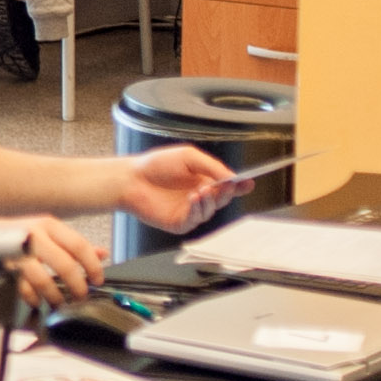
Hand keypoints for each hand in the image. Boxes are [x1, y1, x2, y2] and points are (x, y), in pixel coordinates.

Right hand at [0, 214, 102, 304]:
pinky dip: (32, 297)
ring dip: (55, 295)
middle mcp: (34, 234)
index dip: (92, 266)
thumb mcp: (47, 233)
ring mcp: (18, 250)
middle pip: (65, 264)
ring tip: (59, 302)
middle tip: (80, 296)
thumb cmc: (14, 236)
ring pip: (44, 278)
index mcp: (49, 225)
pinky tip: (37, 300)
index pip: (79, 245)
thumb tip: (102, 253)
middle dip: (76, 286)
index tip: (97, 280)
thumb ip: (73, 244)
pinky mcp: (4, 266)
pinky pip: (23, 287)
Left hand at [123, 144, 245, 231]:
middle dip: (227, 192)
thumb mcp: (188, 157)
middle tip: (227, 185)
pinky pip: (195, 219)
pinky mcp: (180, 223)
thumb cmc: (156, 165)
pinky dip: (197, 209)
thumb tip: (232, 177)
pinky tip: (193, 198)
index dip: (239, 186)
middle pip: (222, 199)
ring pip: (210, 210)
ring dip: (210, 200)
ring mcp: (190, 211)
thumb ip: (212, 166)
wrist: (131, 178)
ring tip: (203, 190)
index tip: (249, 182)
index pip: (227, 186)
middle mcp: (199, 197)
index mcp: (204, 180)